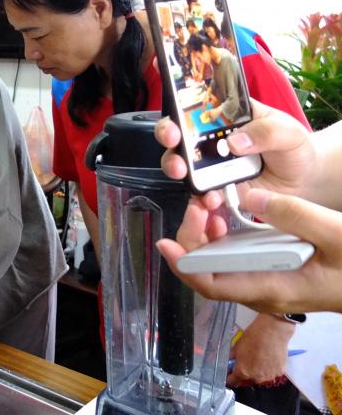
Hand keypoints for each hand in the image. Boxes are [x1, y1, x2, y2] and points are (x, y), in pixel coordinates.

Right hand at [155, 99, 314, 207]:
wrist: (304, 182)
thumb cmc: (294, 148)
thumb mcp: (288, 132)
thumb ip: (266, 132)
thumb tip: (235, 141)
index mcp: (224, 116)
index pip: (195, 106)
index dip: (179, 108)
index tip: (177, 115)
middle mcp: (210, 138)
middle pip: (178, 133)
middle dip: (167, 135)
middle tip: (172, 139)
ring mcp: (209, 164)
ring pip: (181, 163)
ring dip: (175, 165)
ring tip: (182, 171)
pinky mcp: (215, 187)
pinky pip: (199, 192)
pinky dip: (199, 196)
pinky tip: (210, 197)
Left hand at [157, 188, 341, 312]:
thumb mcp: (336, 233)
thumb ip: (294, 216)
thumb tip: (250, 199)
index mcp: (273, 287)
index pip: (212, 285)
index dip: (184, 266)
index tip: (166, 242)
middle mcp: (264, 291)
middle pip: (211, 273)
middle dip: (194, 239)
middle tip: (199, 204)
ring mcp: (269, 283)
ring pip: (223, 266)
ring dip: (208, 237)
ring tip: (209, 205)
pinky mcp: (275, 273)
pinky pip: (239, 260)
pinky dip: (226, 239)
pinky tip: (228, 216)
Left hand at [226, 313, 293, 386]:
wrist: (272, 331)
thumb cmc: (252, 337)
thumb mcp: (236, 347)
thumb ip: (231, 358)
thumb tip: (228, 362)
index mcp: (243, 372)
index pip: (233, 382)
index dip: (230, 378)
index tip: (229, 374)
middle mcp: (256, 378)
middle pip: (247, 379)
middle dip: (245, 373)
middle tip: (245, 361)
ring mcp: (269, 376)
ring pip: (260, 377)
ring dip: (257, 371)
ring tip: (258, 357)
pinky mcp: (280, 372)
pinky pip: (271, 373)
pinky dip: (268, 368)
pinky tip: (268, 357)